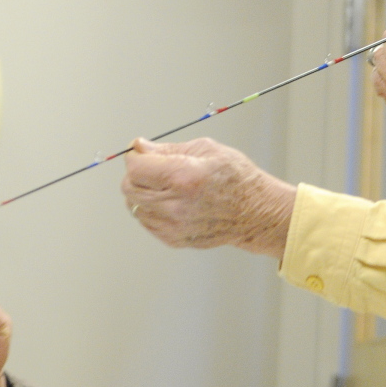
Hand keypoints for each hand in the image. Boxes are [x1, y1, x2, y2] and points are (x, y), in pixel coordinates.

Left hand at [121, 137, 296, 258]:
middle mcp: (176, 204)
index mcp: (184, 177)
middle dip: (136, 174)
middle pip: (129, 187)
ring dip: (143, 192)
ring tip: (165, 186)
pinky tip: (171, 201)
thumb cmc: (237, 179)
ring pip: (134, 205)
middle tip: (153, 168)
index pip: (135, 167)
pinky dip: (151, 209)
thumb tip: (139, 147)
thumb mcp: (206, 150)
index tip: (142, 153)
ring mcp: (173, 225)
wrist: (255, 213)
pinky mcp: (174, 239)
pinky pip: (146, 221)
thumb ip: (167, 149)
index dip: (135, 156)